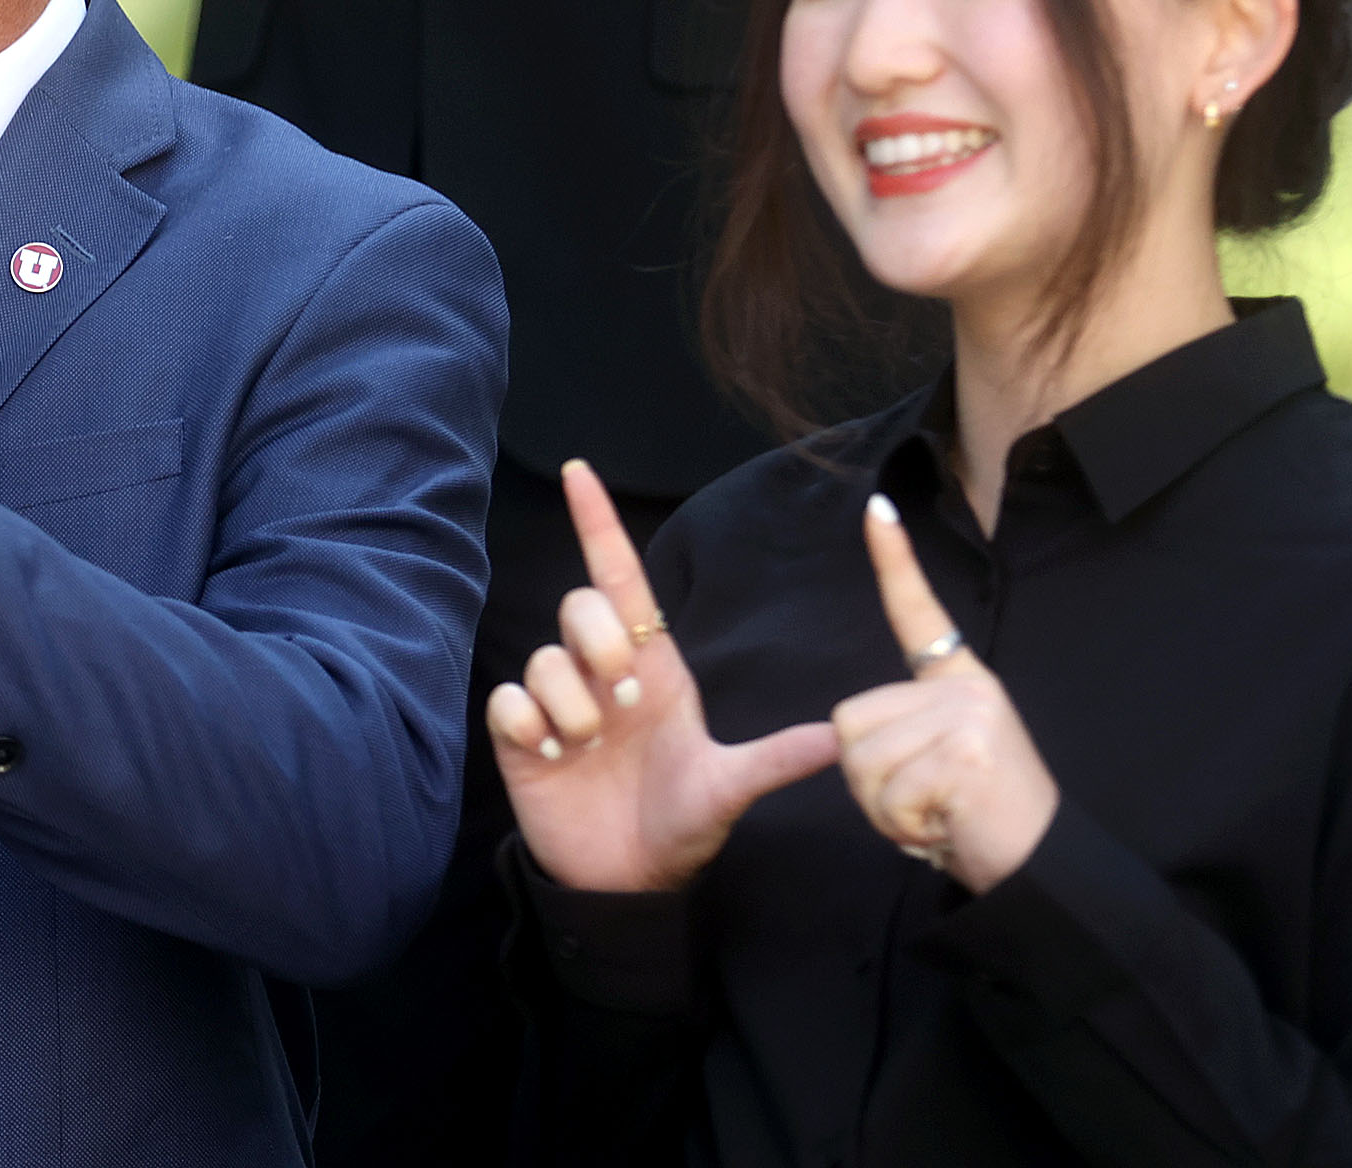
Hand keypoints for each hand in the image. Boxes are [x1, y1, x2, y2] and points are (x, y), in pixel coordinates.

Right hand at [488, 462, 838, 892]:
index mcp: (652, 668)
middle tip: (621, 699)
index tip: (581, 470)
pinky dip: (529, 725)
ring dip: (569, 705)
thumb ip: (778, 758)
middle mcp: (600, 674)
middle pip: (580, 605)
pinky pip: (508, 700)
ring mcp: (557, 703)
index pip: (621, 577)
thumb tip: (843, 737)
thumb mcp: (731, 788)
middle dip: (598, 641)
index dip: (599, 522)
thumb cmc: (681, 823)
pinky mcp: (519, 737)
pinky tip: (553, 755)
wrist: (629, 881)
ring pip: (543, 658)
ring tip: (589, 748)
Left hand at [829, 493, 1057, 892]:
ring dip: (885, 809)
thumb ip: (905, 733)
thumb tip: (846, 737)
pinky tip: (947, 828)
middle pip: (849, 724)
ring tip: (938, 817)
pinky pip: (887, 794)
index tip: (874, 507)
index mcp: (960, 682)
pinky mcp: (966, 753)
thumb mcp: (945, 761)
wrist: (1043, 870)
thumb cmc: (982, 822)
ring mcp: (970, 716)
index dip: (893, 560)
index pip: (918, 613)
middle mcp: (967, 688)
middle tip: (926, 804)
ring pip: (861, 761)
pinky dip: (904, 828)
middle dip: (868, 781)